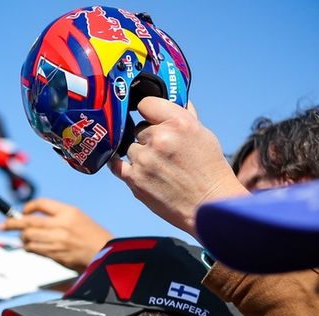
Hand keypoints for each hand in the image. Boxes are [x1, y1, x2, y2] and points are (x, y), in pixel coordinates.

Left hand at [0, 198, 111, 270]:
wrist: (105, 254)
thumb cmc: (89, 235)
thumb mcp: (76, 217)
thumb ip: (55, 216)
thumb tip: (28, 218)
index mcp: (68, 212)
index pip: (40, 204)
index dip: (27, 207)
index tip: (21, 212)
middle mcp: (61, 225)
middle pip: (27, 222)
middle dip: (11, 223)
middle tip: (2, 225)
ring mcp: (57, 241)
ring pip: (28, 237)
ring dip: (22, 238)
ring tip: (23, 238)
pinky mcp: (55, 255)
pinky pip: (34, 250)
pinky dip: (28, 248)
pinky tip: (30, 247)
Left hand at [110, 98, 246, 236]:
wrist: (208, 205)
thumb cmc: (210, 170)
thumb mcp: (203, 135)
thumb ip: (184, 116)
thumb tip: (173, 99)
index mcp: (179, 122)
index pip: (146, 103)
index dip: (147, 110)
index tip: (149, 116)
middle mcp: (159, 138)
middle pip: (138, 128)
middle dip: (147, 137)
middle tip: (162, 150)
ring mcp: (144, 159)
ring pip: (130, 147)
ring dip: (139, 154)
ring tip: (158, 166)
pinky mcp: (134, 179)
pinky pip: (116, 165)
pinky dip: (121, 165)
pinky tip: (130, 165)